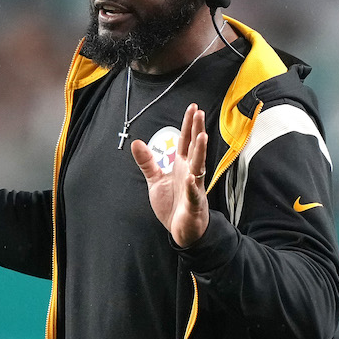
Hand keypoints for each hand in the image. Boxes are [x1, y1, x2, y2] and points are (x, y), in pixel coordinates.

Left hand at [130, 103, 209, 247]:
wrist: (182, 230)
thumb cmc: (173, 204)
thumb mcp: (155, 180)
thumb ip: (147, 162)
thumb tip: (136, 142)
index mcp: (182, 166)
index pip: (186, 141)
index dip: (189, 125)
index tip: (193, 108)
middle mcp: (191, 173)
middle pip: (194, 148)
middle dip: (197, 130)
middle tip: (199, 113)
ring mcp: (194, 187)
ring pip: (199, 167)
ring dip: (200, 152)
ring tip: (202, 136)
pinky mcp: (193, 204)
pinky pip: (193, 194)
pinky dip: (192, 187)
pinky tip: (190, 179)